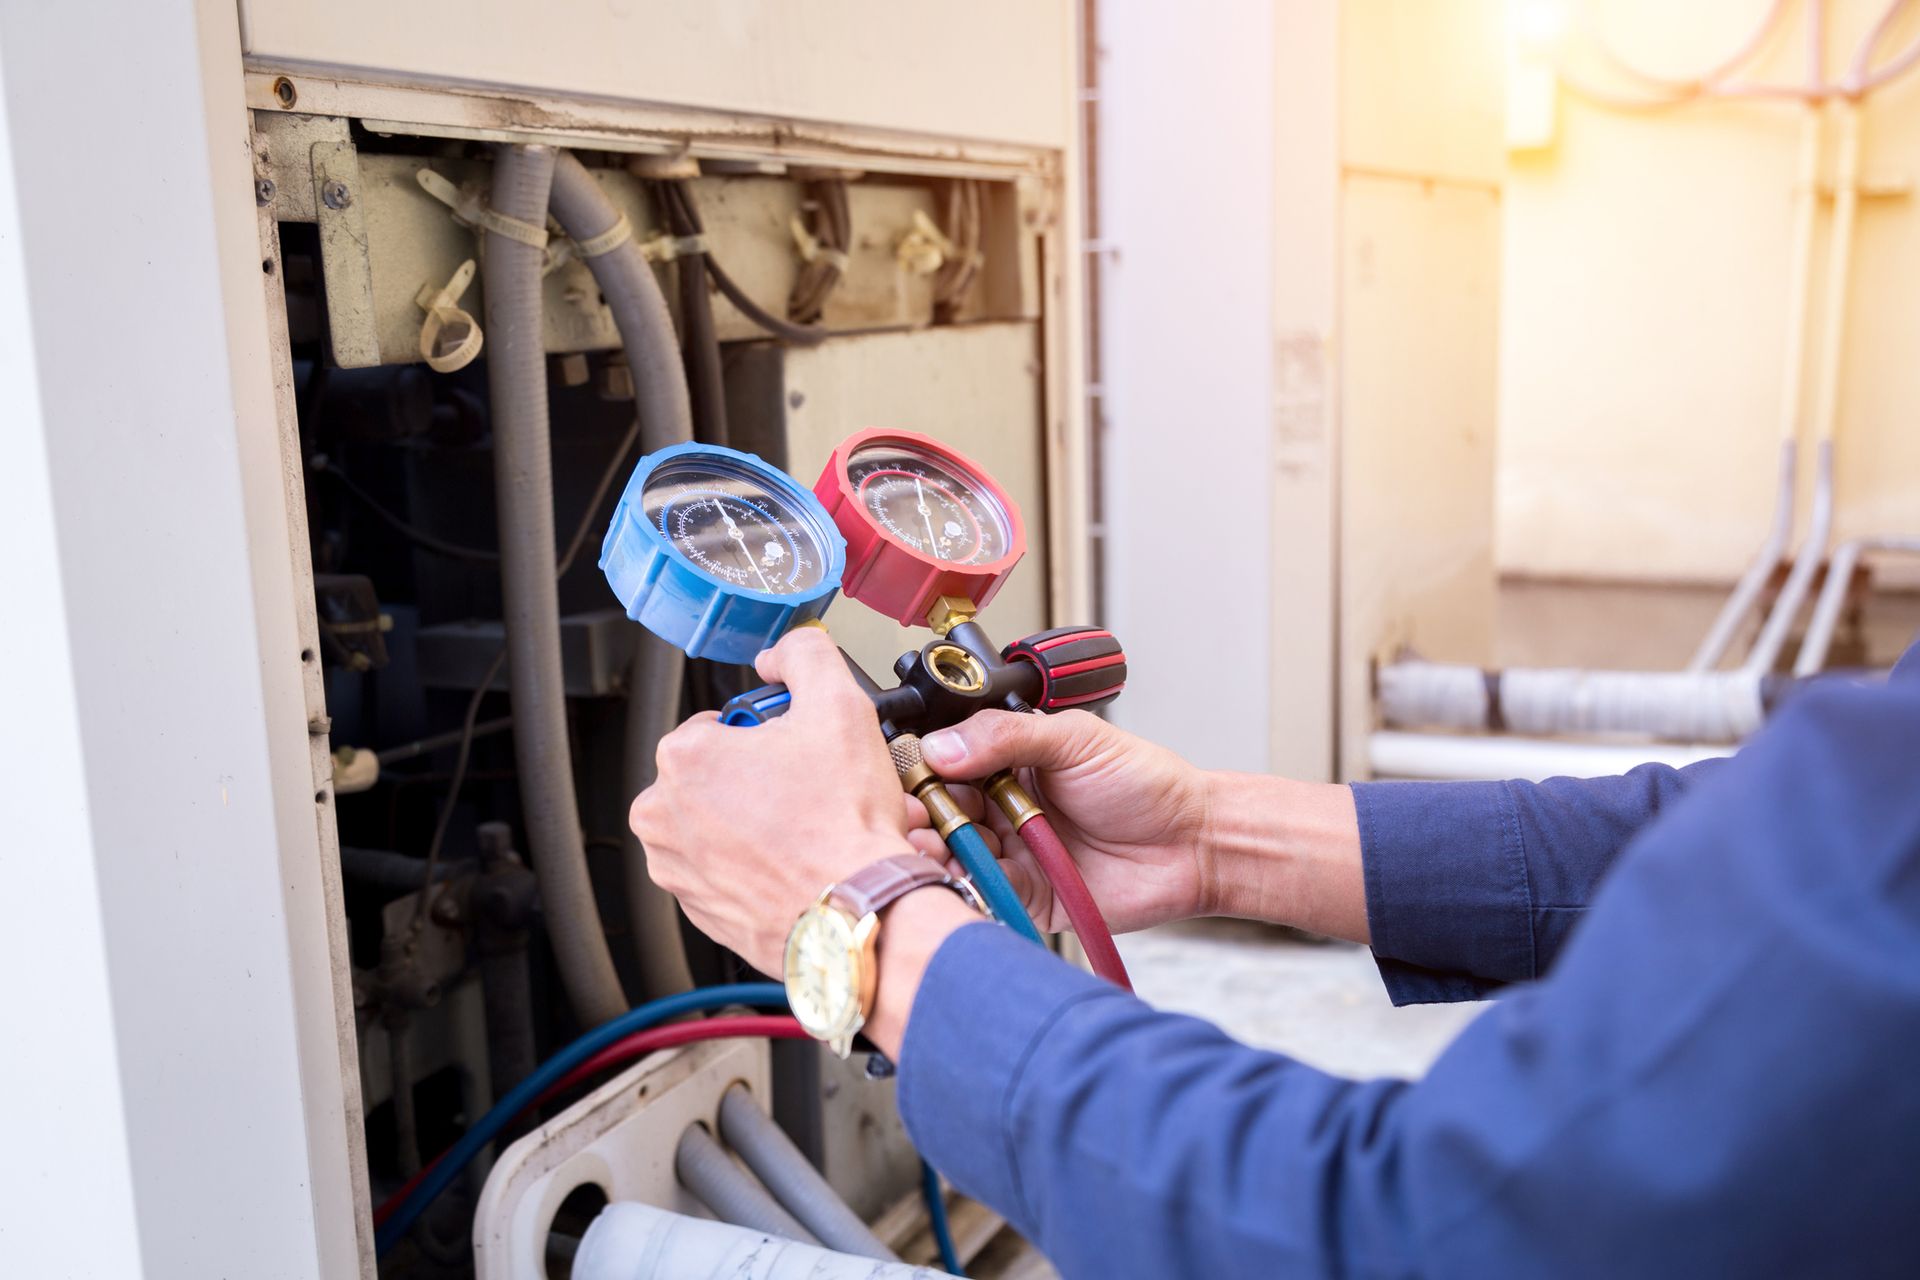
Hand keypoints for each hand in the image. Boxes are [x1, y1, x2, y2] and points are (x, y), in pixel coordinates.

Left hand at [630, 628, 912, 976]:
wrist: (856, 915)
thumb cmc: (841, 826)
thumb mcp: (839, 704)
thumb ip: (805, 655)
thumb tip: (784, 653)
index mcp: (683, 758)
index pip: (725, 723)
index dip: (773, 733)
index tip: (803, 753)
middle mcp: (663, 815)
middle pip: (721, 774)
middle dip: (765, 778)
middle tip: (813, 792)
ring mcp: (677, 869)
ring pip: (722, 823)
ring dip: (762, 822)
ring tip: (812, 830)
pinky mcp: (699, 910)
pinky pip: (728, 872)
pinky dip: (759, 866)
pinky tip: (801, 863)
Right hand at [915, 710, 1213, 933]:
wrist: (1193, 844)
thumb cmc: (1146, 785)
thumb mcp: (1075, 740)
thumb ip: (1007, 737)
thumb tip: (942, 745)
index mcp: (1008, 759)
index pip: (946, 760)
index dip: (924, 768)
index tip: (912, 775)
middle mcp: (1002, 805)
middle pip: (940, 809)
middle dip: (922, 813)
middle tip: (916, 816)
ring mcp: (1011, 851)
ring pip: (954, 852)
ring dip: (936, 849)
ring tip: (932, 845)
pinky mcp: (1023, 894)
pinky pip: (983, 890)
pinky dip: (966, 883)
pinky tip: (959, 872)